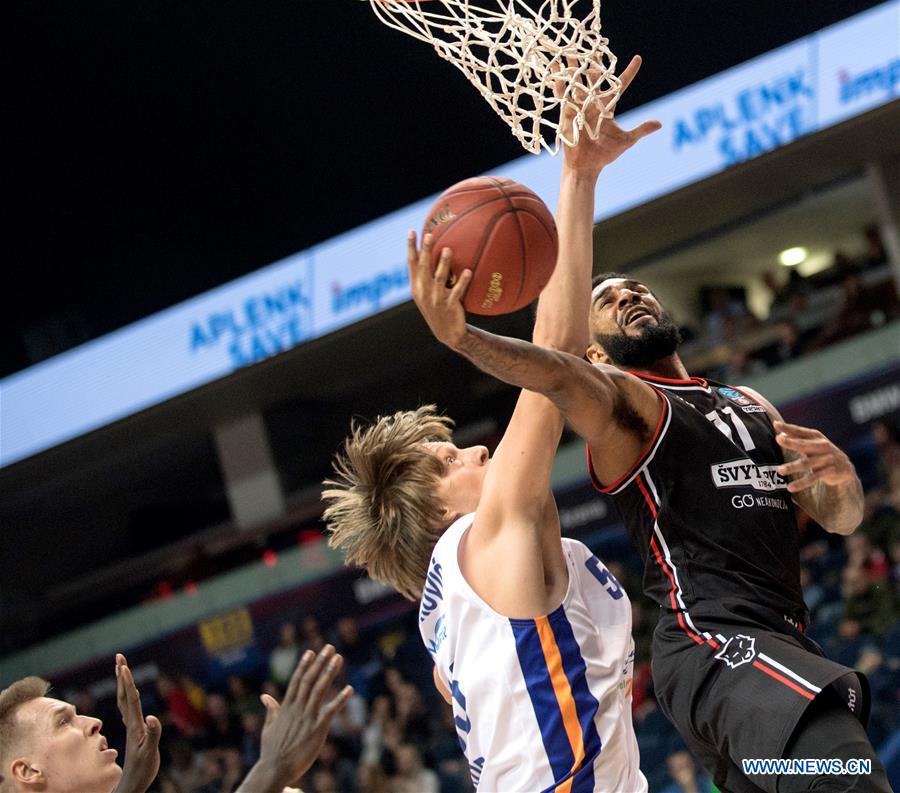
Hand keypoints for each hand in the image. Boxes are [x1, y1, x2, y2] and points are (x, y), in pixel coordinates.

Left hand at [112, 654, 161, 792]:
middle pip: (124, 694)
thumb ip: (153, 734)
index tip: (124, 666)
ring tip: (122, 668)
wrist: (133, 783)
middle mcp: (131, 722)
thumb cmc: (143, 769)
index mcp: (135, 725)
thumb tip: (152, 717)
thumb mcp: (150, 753)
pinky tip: (131, 692)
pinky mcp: (134, 730)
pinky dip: (128, 695)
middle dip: (122, 675)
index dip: (128, 682)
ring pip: (124, 699)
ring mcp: (131, 726)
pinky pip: (129, 707)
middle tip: (119, 657)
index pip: (131, 699)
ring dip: (123, 682)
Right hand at [255, 645, 352, 788]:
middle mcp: (297, 708)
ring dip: (330, 673)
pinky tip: (350, 689)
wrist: (275, 769)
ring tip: (338, 658)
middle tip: (329, 647)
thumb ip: (271, 709)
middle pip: (309, 680)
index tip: (310, 651)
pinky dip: (341, 699)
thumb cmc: (271, 750)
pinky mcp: (317, 728)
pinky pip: (331, 711)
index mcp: (286, 707)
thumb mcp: (268, 727)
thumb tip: (265, 696)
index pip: (296, 681)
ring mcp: (307, 718)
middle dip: (320, 662)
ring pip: (320, 690)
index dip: (304, 665)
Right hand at [407, 230, 470, 348]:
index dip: (410, 247)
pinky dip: (462, 281)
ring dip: (443, 264)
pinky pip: (457, 291)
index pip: (411, 263)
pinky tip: (468, 271)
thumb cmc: (438, 307)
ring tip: (448, 249)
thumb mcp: (427, 292)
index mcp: (417, 286)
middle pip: (424, 268)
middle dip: (425, 251)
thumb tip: (430, 250)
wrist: (447, 333)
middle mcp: (424, 291)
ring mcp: (436, 299)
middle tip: (429, 235)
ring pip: (440, 278)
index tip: (412, 231)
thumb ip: (426, 275)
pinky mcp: (449, 306)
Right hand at [557, 55, 660, 176]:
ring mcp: (579, 106)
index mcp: (607, 107)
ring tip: (570, 50)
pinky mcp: (566, 112)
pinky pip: (562, 94)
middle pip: (594, 78)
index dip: (629, 72)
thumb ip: (641, 130)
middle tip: (596, 46)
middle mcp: (592, 103)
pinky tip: (556, 68)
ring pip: (577, 82)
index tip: (638, 58)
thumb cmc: (605, 155)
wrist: (586, 166)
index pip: (619, 85)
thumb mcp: (626, 141)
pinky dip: (559, 81)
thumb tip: (660, 124)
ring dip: (573, 67)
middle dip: (594, 63)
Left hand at [774, 420, 856, 493]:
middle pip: (804, 444)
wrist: (844, 468)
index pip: (800, 431)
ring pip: (807, 463)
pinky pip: (813, 478)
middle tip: (778, 439)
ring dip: (793, 466)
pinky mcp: (830, 472)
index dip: (789, 427)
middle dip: (791, 442)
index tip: (776, 424)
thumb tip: (779, 432)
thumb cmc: (821, 452)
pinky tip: (790, 487)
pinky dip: (801, 483)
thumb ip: (797, 438)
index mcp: (816, 437)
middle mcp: (822, 446)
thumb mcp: (811, 443)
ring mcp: (827, 459)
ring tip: (780, 470)